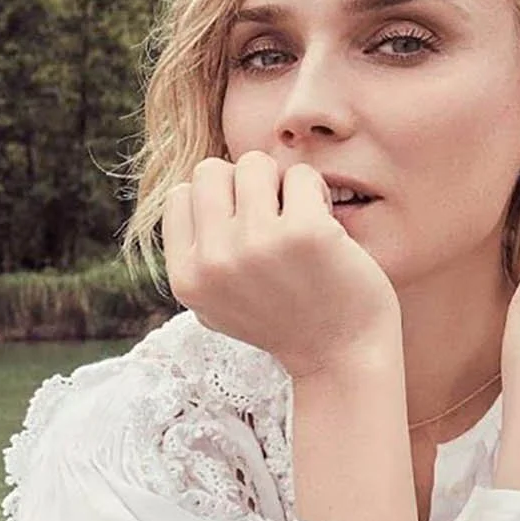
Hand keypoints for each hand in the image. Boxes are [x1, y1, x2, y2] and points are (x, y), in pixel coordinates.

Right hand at [161, 151, 400, 380]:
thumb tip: (188, 190)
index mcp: (187, 278)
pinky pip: (300, 175)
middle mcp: (214, 262)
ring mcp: (257, 245)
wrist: (339, 356)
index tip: (241, 228)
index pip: (180, 195)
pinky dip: (315, 192)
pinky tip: (324, 225)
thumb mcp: (216, 303)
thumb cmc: (283, 320)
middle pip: (211, 171)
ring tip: (296, 217)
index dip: (214, 203)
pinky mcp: (305, 232)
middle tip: (270, 217)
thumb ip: (195, 256)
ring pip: (254, 164)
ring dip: (280, 184)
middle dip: (242, 185)